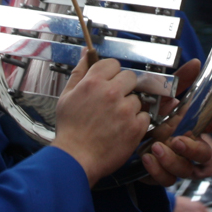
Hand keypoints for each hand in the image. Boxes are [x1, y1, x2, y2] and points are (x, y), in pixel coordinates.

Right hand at [52, 53, 149, 186]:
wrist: (76, 158)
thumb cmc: (70, 129)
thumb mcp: (67, 96)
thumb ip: (79, 72)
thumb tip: (87, 53)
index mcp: (93, 82)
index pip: (113, 64)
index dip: (111, 73)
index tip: (108, 83)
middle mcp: (111, 93)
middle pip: (130, 77)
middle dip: (123, 87)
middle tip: (113, 101)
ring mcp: (125, 110)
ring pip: (137, 98)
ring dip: (129, 106)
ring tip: (116, 119)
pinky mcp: (135, 127)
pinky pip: (144, 116)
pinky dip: (136, 122)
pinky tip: (122, 129)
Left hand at [139, 60, 211, 185]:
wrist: (120, 136)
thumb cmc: (148, 117)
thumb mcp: (161, 98)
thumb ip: (178, 82)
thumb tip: (195, 63)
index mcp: (192, 127)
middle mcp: (188, 147)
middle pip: (205, 155)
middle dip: (194, 149)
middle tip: (177, 140)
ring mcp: (176, 163)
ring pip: (186, 171)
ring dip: (172, 160)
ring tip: (156, 147)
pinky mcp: (161, 175)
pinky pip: (166, 180)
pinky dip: (157, 171)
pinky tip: (146, 158)